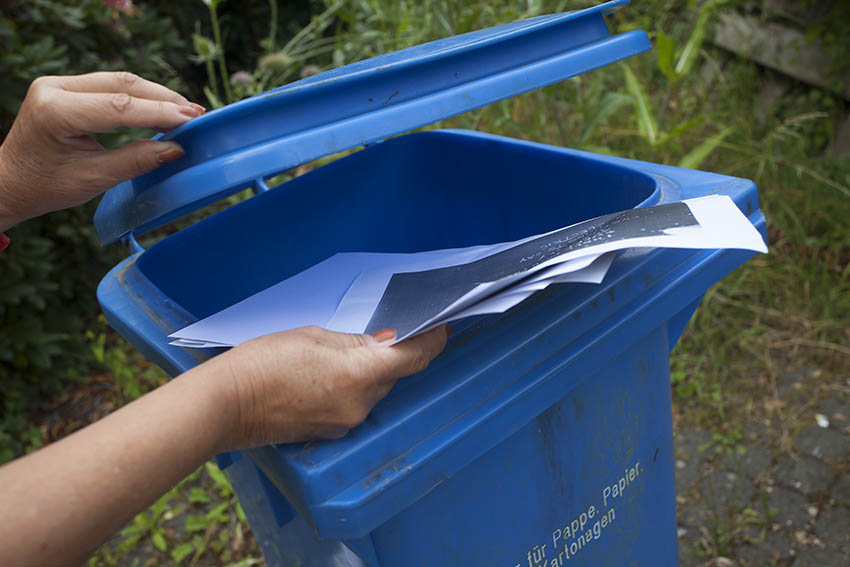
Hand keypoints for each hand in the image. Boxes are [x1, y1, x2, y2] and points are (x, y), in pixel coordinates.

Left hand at [0, 72, 204, 229]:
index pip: (118, 107)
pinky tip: (163, 107)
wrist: (11, 181)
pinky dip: (141, 96)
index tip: (192, 120)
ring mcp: (59, 83)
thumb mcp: (94, 179)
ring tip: (187, 111)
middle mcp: (54, 88)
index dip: (159, 113)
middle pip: (122, 85)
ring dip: (156, 95)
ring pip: (120, 80)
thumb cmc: (46, 186)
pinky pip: (111, 84)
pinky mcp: (67, 86)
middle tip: (197, 114)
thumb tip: (176, 149)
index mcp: (55, 112)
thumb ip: (136, 161)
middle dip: (163, 99)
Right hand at [194, 325, 449, 448]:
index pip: (415, 357)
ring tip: (339, 354)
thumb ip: (356, 342)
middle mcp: (361, 403)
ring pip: (373, 390)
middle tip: (384, 333)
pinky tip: (326, 376)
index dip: (433, 340)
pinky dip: (351, 387)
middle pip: (393, 375)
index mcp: (360, 373)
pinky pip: (354, 404)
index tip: (441, 326)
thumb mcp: (314, 336)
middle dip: (393, 355)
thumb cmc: (263, 361)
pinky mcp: (330, 432)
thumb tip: (384, 344)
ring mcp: (346, 422)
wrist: (225, 403)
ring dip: (368, 372)